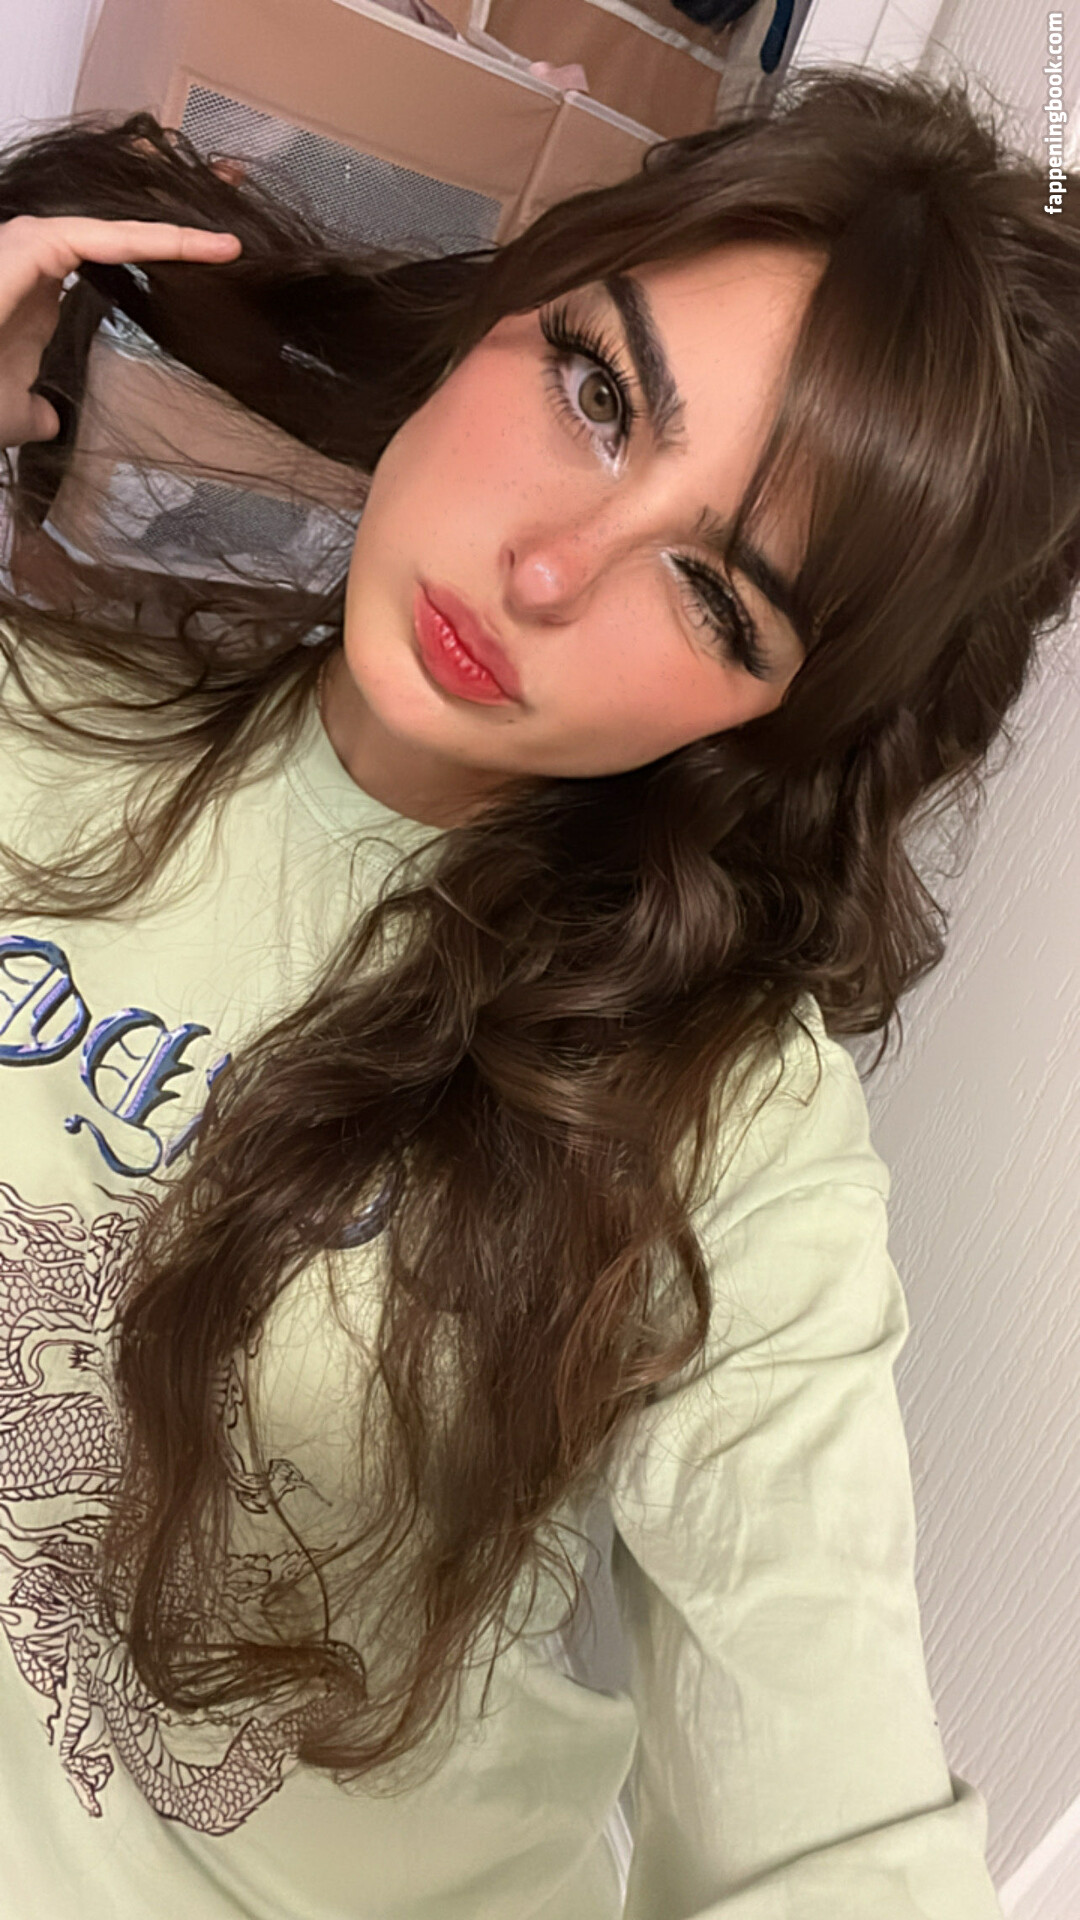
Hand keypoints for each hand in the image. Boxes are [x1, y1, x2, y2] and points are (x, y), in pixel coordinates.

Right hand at [0, 214, 241, 448]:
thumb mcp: (12, 414)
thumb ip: (35, 412)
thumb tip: (51, 420)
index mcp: (34, 284)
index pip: (108, 257)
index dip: (160, 251)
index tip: (218, 258)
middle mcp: (34, 255)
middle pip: (119, 228)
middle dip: (178, 219)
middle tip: (238, 218)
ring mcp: (29, 243)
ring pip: (117, 225)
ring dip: (175, 227)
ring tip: (231, 238)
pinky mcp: (29, 245)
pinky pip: (103, 237)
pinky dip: (152, 240)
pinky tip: (195, 247)